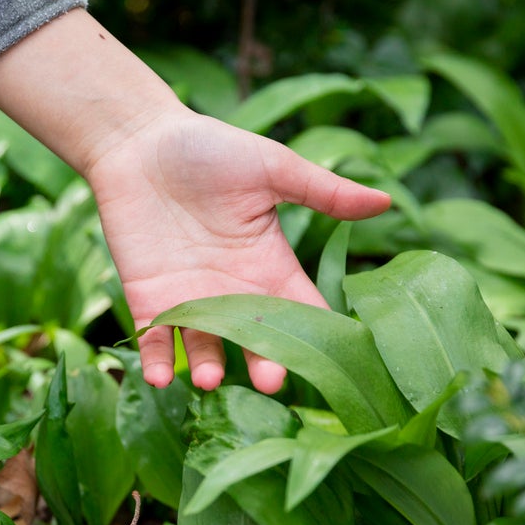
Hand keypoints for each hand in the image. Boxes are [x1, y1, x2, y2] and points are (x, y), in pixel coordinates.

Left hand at [86, 111, 390, 391]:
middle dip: (263, 362)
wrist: (139, 141)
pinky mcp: (148, 299)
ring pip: (204, 346)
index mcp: (269, 266)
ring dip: (207, 366)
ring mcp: (189, 298)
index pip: (300, 310)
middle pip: (254, 339)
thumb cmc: (208, 147)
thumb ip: (323, 191)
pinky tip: (160, 378)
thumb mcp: (273, 167)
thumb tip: (386, 201)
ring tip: (210, 380)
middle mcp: (232, 291)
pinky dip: (156, 360)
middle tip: (271, 383)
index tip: (332, 363)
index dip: (315, 336)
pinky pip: (154, 339)